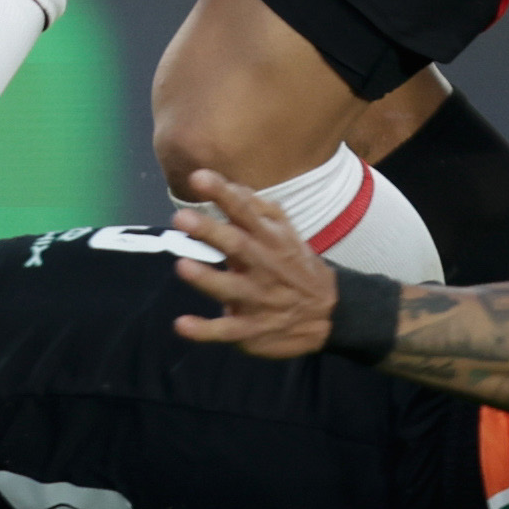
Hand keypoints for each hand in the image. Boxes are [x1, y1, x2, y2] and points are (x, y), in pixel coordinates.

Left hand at [159, 173, 326, 352]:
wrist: (327, 312)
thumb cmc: (293, 263)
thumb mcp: (283, 231)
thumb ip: (255, 207)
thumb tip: (225, 184)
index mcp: (269, 238)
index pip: (245, 211)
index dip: (222, 193)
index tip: (198, 177)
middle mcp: (263, 265)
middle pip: (237, 245)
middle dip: (209, 231)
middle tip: (181, 218)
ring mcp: (257, 299)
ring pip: (231, 288)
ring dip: (207, 279)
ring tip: (183, 266)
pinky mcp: (251, 329)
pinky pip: (226, 331)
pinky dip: (204, 330)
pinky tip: (182, 325)